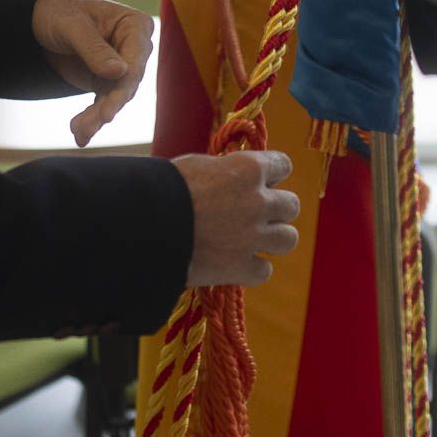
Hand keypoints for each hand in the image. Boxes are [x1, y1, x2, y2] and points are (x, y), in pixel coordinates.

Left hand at [29, 0, 153, 146]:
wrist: (40, 19)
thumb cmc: (61, 12)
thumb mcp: (72, 26)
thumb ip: (94, 48)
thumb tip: (121, 73)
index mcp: (135, 26)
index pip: (135, 60)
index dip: (124, 85)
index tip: (111, 109)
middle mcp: (135, 48)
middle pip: (127, 83)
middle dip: (109, 106)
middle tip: (94, 124)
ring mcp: (121, 67)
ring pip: (114, 98)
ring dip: (97, 118)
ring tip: (80, 132)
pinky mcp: (106, 82)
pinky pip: (102, 104)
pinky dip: (90, 119)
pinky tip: (80, 134)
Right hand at [173, 149, 299, 286]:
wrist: (144, 226)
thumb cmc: (163, 188)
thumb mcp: (198, 166)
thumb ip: (225, 172)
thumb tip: (233, 177)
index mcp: (249, 168)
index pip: (283, 165)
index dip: (273, 174)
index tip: (263, 180)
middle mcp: (258, 201)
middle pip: (291, 205)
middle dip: (277, 209)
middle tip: (256, 213)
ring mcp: (252, 236)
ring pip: (288, 238)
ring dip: (274, 239)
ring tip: (253, 239)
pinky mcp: (240, 268)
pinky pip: (264, 271)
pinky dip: (252, 269)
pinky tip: (237, 264)